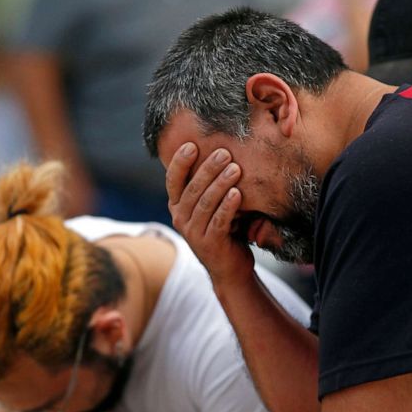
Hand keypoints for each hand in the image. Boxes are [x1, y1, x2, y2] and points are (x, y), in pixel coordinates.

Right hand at [166, 143, 253, 286]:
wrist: (230, 267)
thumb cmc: (224, 228)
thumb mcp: (211, 205)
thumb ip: (209, 185)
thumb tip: (220, 149)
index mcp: (178, 206)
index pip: (173, 180)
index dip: (180, 162)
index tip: (191, 144)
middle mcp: (180, 218)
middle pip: (192, 189)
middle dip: (208, 169)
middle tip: (224, 153)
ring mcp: (193, 233)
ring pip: (205, 203)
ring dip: (220, 184)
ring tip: (235, 169)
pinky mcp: (210, 244)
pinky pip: (218, 221)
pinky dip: (228, 206)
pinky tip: (238, 193)